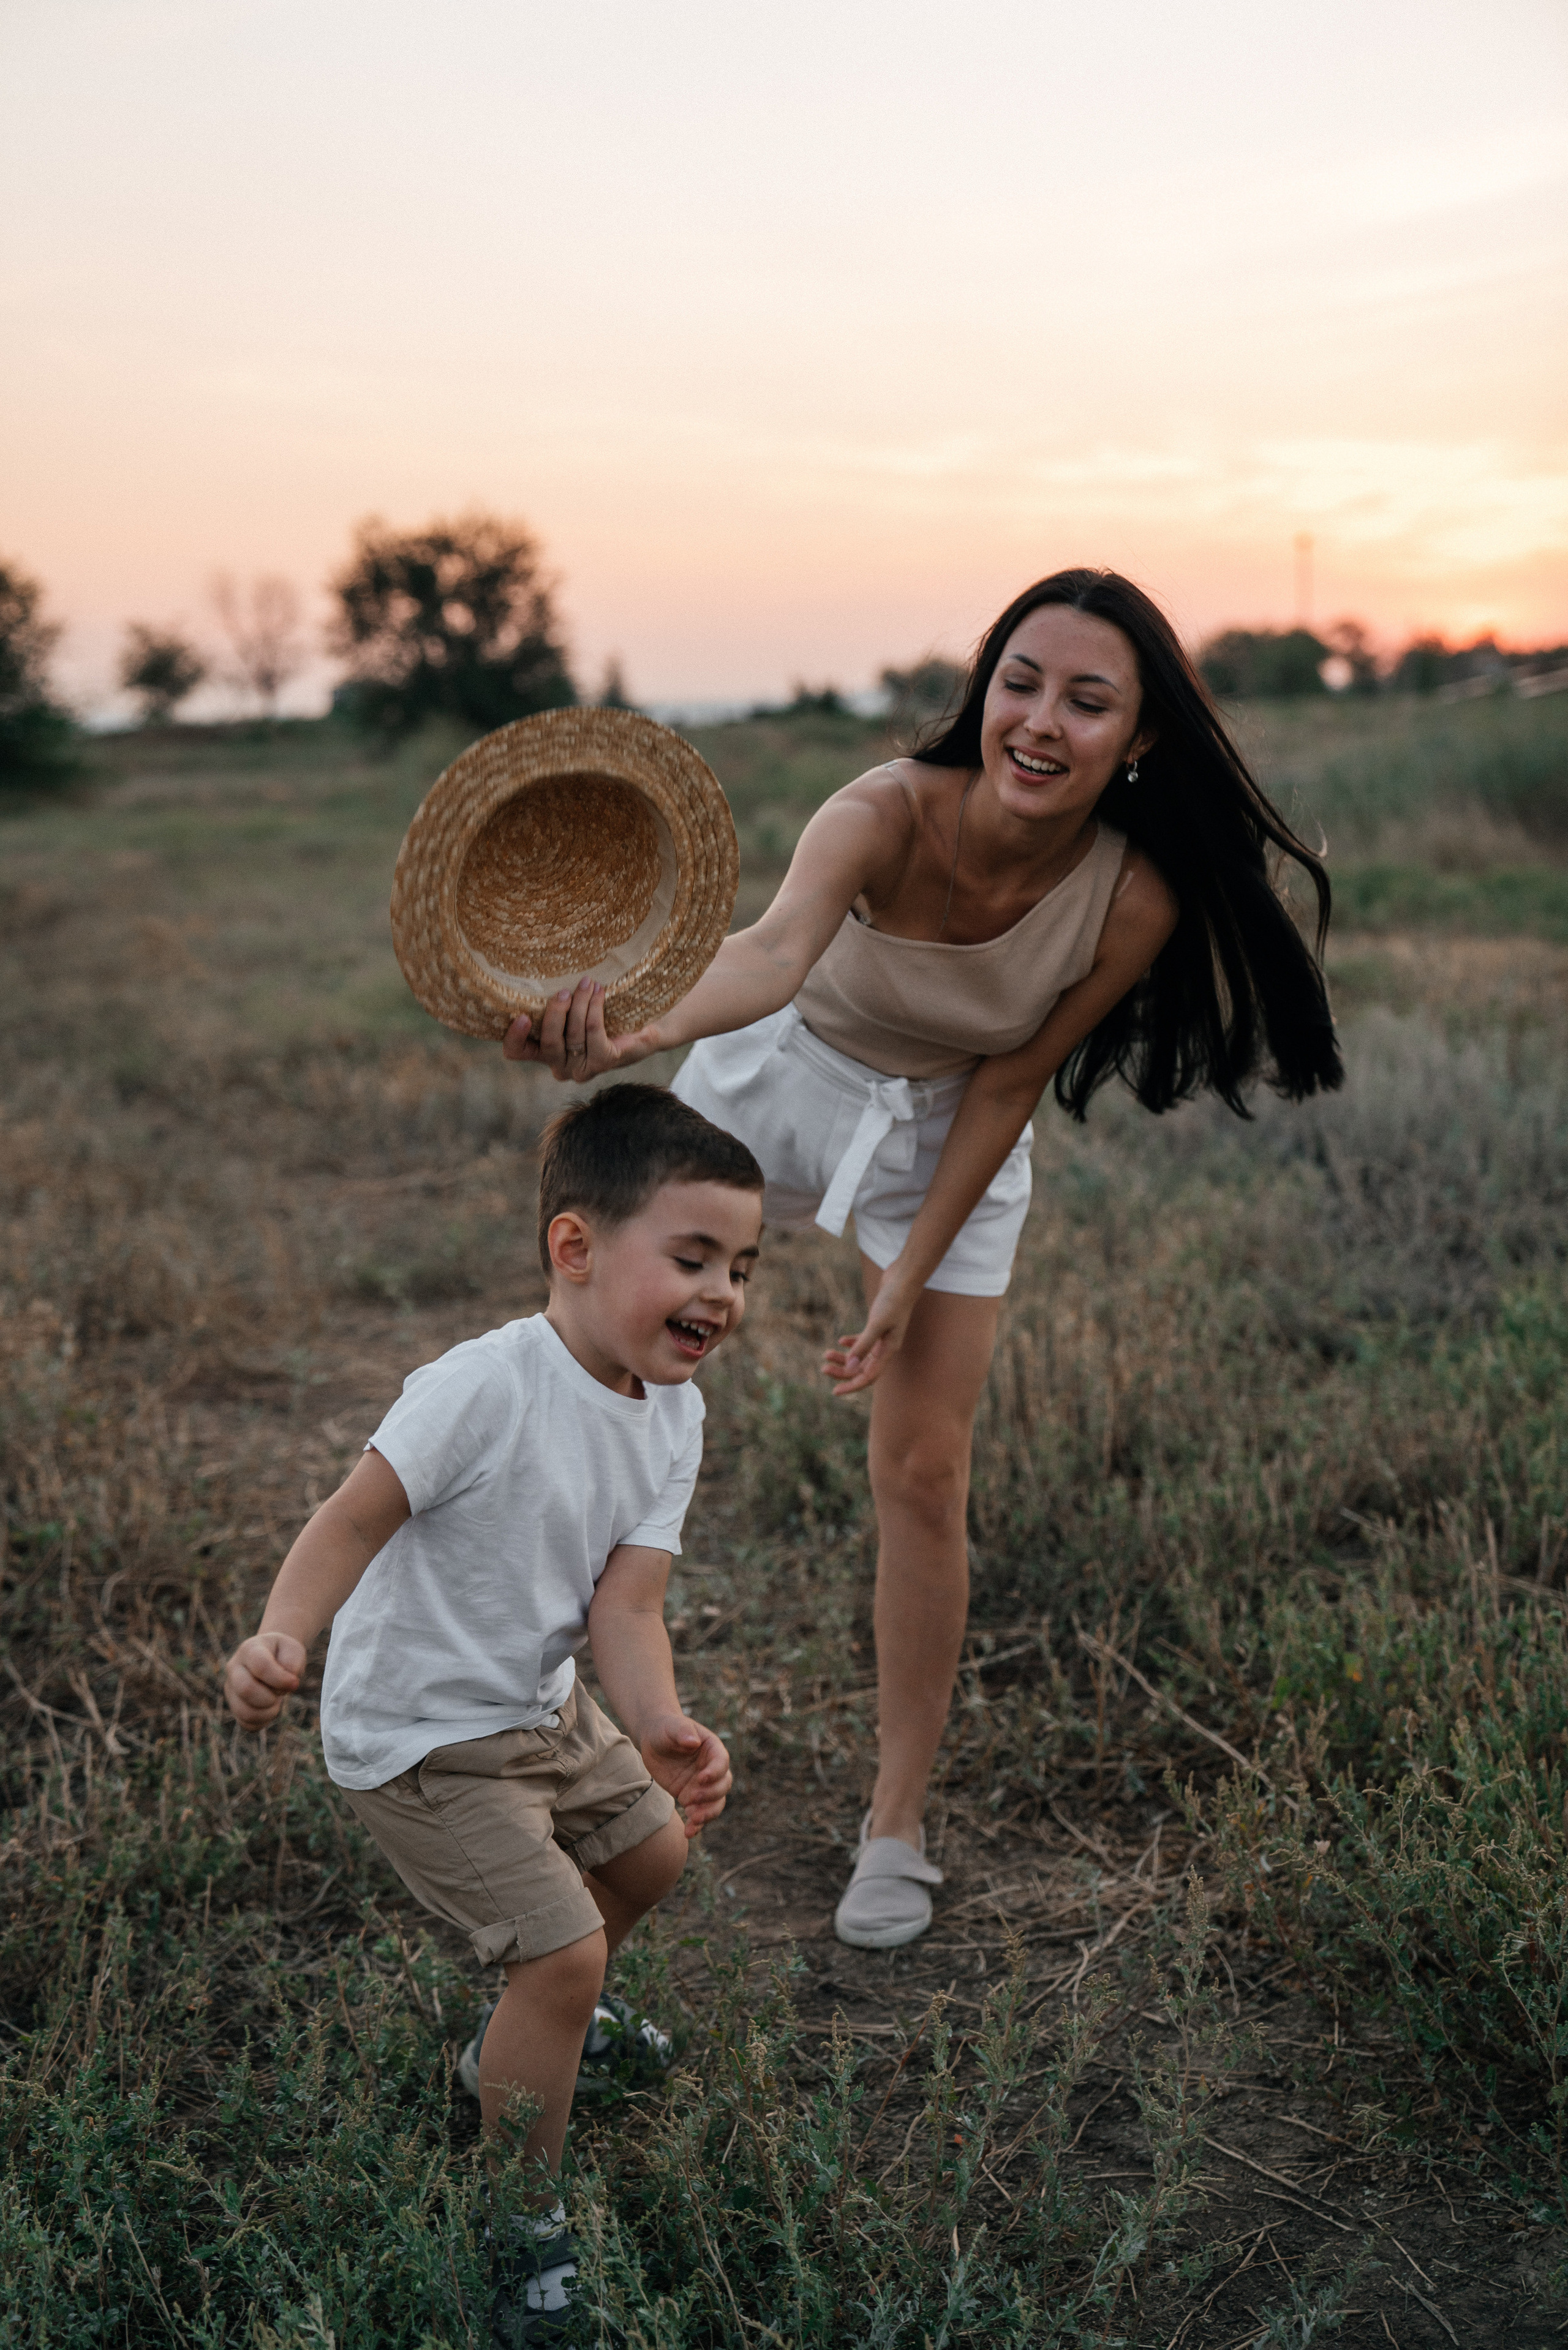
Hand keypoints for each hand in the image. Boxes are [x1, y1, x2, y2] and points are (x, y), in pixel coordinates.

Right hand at [224, 1631, 306, 1727]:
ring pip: (244, 1712)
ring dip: (268, 1712)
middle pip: (245, 1689)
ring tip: (276, 1702)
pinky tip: (269, 1709)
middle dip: (270, 1697)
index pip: (261, 1666)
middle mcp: (234, 1668)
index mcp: (249, 1649)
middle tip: (281, 1693)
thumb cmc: (282, 1654)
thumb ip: (292, 1662)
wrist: (272, 1658)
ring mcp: (231, 1688)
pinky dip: (262, 1721)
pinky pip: (246, 1724)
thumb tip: (287, 1683)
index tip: (295, 1683)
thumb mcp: (293, 1650)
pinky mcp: (234, 1706)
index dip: (281, 1679)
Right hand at [501, 977, 662, 1082]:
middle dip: (555, 1012)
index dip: (515, 1037)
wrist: (642, 1030)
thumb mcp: (569, 1013)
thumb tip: (534, 977)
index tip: (521, 1016)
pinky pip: (593, 1031)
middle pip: (548, 1041)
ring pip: (573, 1033)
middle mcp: (561, 1067)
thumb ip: (552, 1006)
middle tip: (563, 990)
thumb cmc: (600, 1019)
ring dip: (580, 1003)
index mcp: (544, 1055)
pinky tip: (599, 992)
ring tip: (587, 982)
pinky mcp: (604, 1061)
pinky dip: (595, 1008)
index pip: (517, 1052)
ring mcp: (582, 1068)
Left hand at [641, 1711, 731, 1836]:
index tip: (701, 1779)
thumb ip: (683, 1732)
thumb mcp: (673, 1727)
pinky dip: (696, 1825)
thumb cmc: (666, 1728)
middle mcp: (712, 1769)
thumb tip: (693, 1741)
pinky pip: (699, 1813)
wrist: (654, 1740)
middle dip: (711, 1796)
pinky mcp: (691, 1796)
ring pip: (715, 1803)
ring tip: (692, 1819)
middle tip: (693, 1799)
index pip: (721, 1762)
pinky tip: (688, 1832)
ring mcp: (702, 1785)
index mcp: (713, 1749)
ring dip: (707, 1814)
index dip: (715, 1772)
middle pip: (722, 1786)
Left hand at [821, 1271, 918, 1396]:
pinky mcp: (878, 1326)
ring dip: (843, 1357)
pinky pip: (863, 1341)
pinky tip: (840, 1341)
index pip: (869, 1377)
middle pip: (862, 1368)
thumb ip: (863, 1345)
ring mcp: (882, 1337)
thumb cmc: (893, 1301)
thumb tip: (850, 1366)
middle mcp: (886, 1348)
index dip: (852, 1386)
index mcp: (888, 1351)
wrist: (903, 1279)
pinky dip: (851, 1343)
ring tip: (826, 1354)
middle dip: (843, 1371)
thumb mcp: (877, 1323)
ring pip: (861, 1355)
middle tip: (823, 1369)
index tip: (835, 1392)